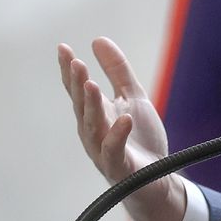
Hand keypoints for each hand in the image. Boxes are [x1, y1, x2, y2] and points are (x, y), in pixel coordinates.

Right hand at [57, 37, 184, 220]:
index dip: (70, 70)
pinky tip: (123, 119)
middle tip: (75, 62)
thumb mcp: (132, 98)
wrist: (156, 180)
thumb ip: (118, 71)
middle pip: (81, 106)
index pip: (79, 90)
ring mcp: (103, 151)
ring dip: (91, 106)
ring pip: (93, 127)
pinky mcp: (120, 168)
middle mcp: (93, 133)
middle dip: (77, 85)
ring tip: (92, 84)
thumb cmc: (140, 140)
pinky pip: (114, 151)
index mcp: (95, 115)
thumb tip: (98, 40)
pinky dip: (117, 135)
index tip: (63, 48)